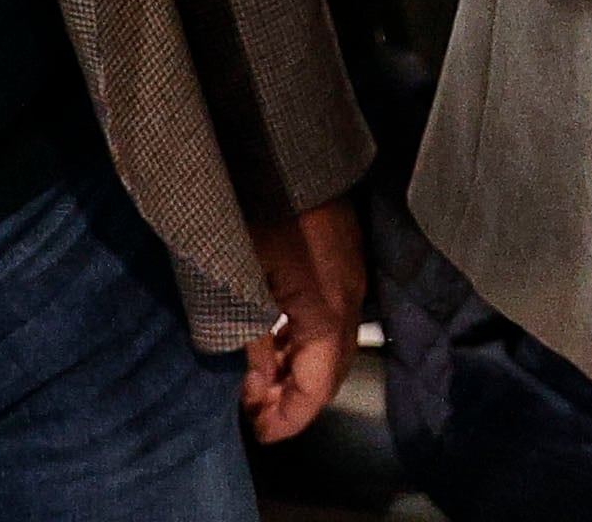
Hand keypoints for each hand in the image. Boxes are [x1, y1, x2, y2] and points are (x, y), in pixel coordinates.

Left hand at [240, 196, 362, 443]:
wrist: (285, 158)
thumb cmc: (258, 218)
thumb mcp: (241, 285)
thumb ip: (252, 340)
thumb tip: (256, 382)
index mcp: (327, 309)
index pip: (320, 384)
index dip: (291, 417)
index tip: (259, 433)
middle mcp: (349, 299)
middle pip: (333, 370)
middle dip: (296, 400)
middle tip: (254, 414)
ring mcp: (350, 280)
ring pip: (333, 346)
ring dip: (299, 372)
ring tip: (257, 383)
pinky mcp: (343, 266)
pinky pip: (330, 321)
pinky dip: (304, 346)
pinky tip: (273, 346)